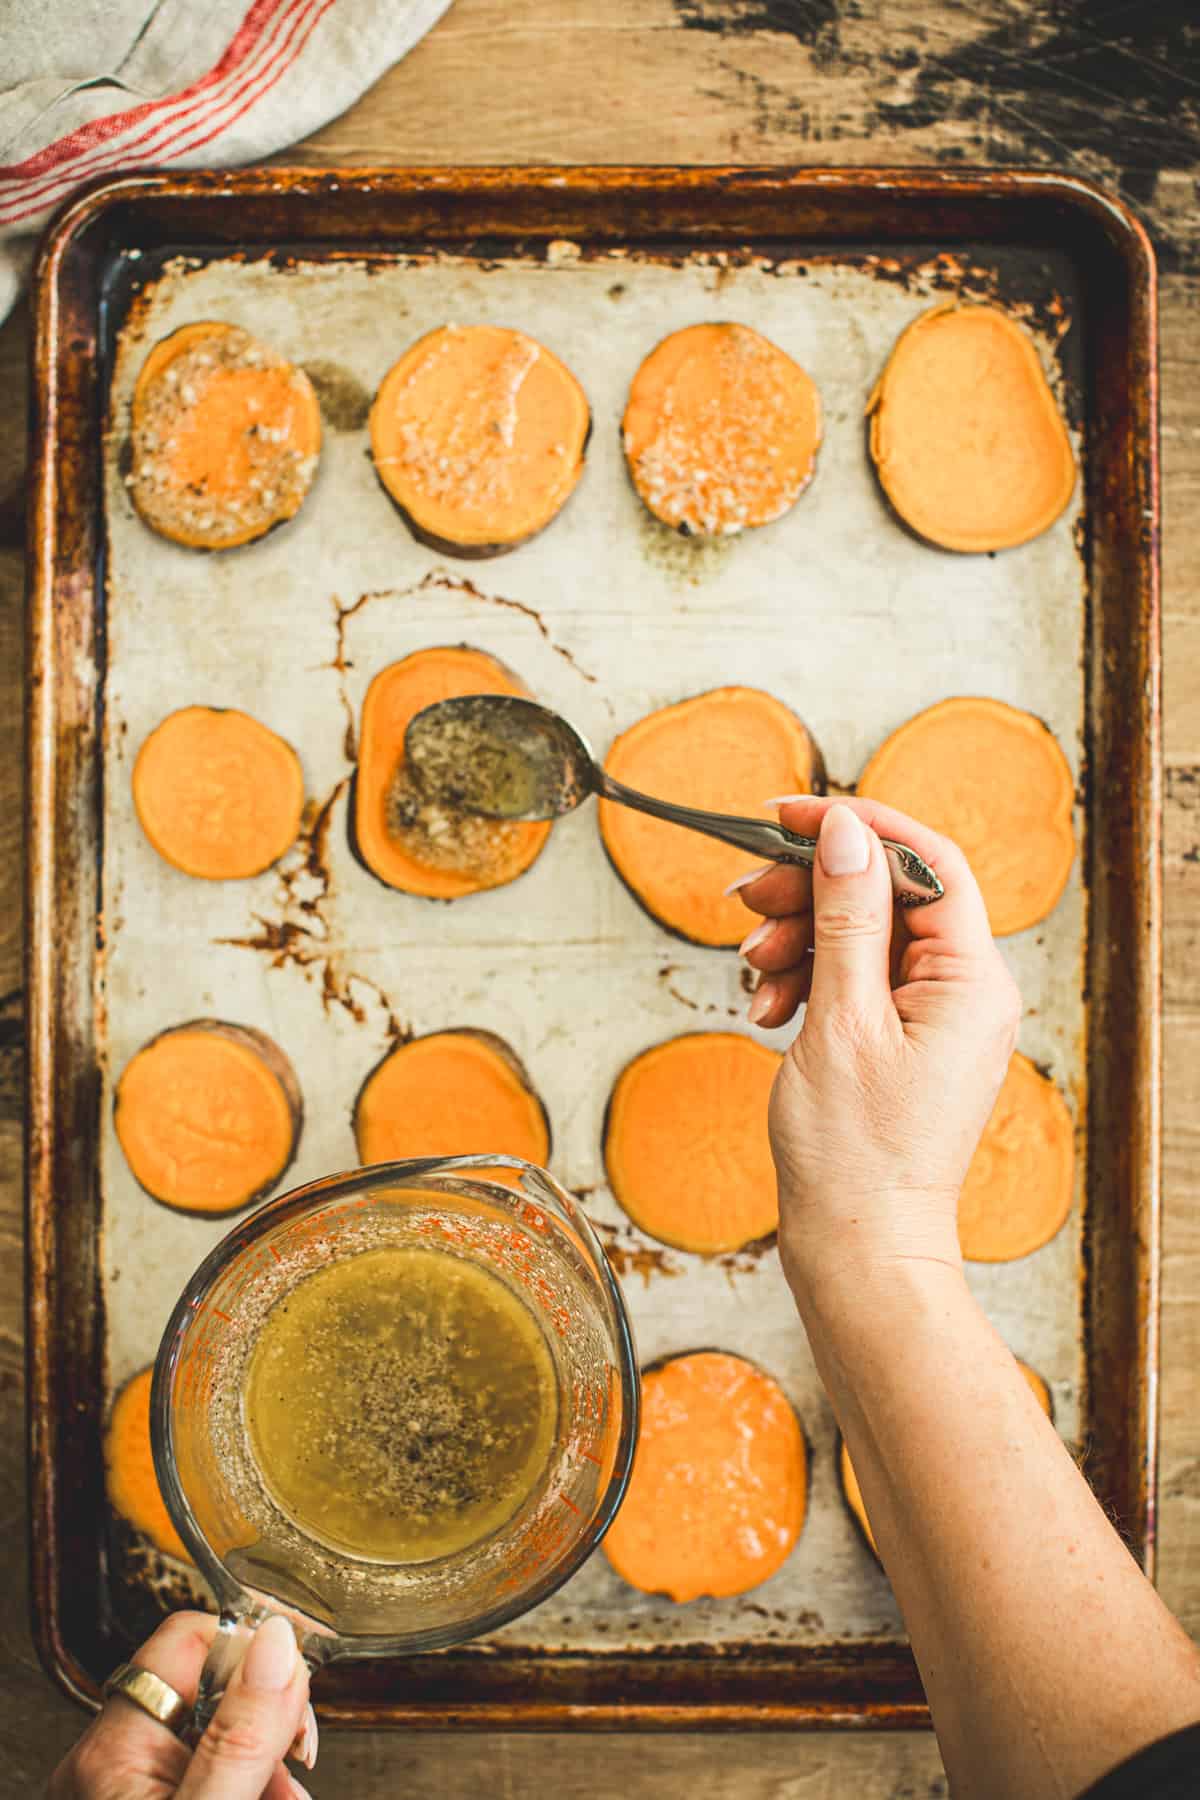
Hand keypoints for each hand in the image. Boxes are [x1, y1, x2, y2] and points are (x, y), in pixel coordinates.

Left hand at [49, 1611, 317, 1799]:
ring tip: (292, 1791)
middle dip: (268, 1718)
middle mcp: (114, 1764)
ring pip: (218, 1734)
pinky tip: (276, 1796)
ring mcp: (132, 1789)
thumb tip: (278, 1642)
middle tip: (298, 1751)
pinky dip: (251, 1780)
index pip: (185, 1638)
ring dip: (268, 1757)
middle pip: (212, 1689)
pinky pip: (209, 1770)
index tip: (294, 1680)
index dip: (248, 1648)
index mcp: (112, 1750)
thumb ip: (240, 1738)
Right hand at [734, 797, 1020, 1299]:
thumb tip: (847, 831)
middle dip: (812, 889)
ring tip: (752, 971)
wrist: (859, 1249)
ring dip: (799, 938)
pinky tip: (767, 1010)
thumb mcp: (842, 1020)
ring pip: (862, 935)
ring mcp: (934, 1017)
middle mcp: (965, 991)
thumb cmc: (855, 1155)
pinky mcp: (903, 1041)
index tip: (789, 816)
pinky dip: (805, 981)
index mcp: (972, 979)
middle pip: (888, 894)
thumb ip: (846, 917)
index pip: (927, 861)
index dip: (858, 826)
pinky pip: (853, 980)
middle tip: (746, 897)